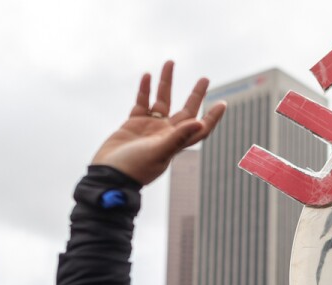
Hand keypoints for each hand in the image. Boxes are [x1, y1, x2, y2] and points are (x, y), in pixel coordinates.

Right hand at [91, 60, 225, 184]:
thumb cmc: (135, 168)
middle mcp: (165, 133)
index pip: (200, 128)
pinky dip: (144, 90)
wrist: (109, 174)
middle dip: (195, 95)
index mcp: (175, 142)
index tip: (222, 103)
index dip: (212, 117)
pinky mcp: (133, 123)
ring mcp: (150, 128)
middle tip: (205, 78)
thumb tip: (200, 122)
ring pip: (162, 101)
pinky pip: (142, 102)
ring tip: (170, 63)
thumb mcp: (158, 153)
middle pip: (186, 110)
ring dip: (166, 83)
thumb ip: (178, 137)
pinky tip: (147, 76)